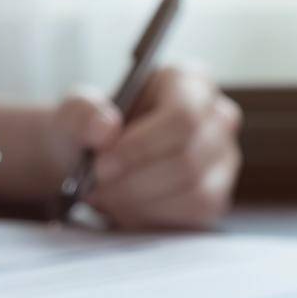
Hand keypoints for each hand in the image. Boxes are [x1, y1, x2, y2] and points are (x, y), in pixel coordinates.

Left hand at [51, 66, 241, 228]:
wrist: (88, 161)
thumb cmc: (89, 129)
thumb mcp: (73, 113)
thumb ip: (82, 113)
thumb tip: (105, 128)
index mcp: (188, 81)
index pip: (182, 115)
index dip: (142, 146)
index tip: (101, 166)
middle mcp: (216, 116)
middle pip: (188, 158)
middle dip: (134, 181)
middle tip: (94, 188)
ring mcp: (222, 157)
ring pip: (194, 190)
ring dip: (140, 201)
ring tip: (104, 196)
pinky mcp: (216, 195)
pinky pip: (194, 213)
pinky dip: (153, 216)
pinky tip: (124, 208)